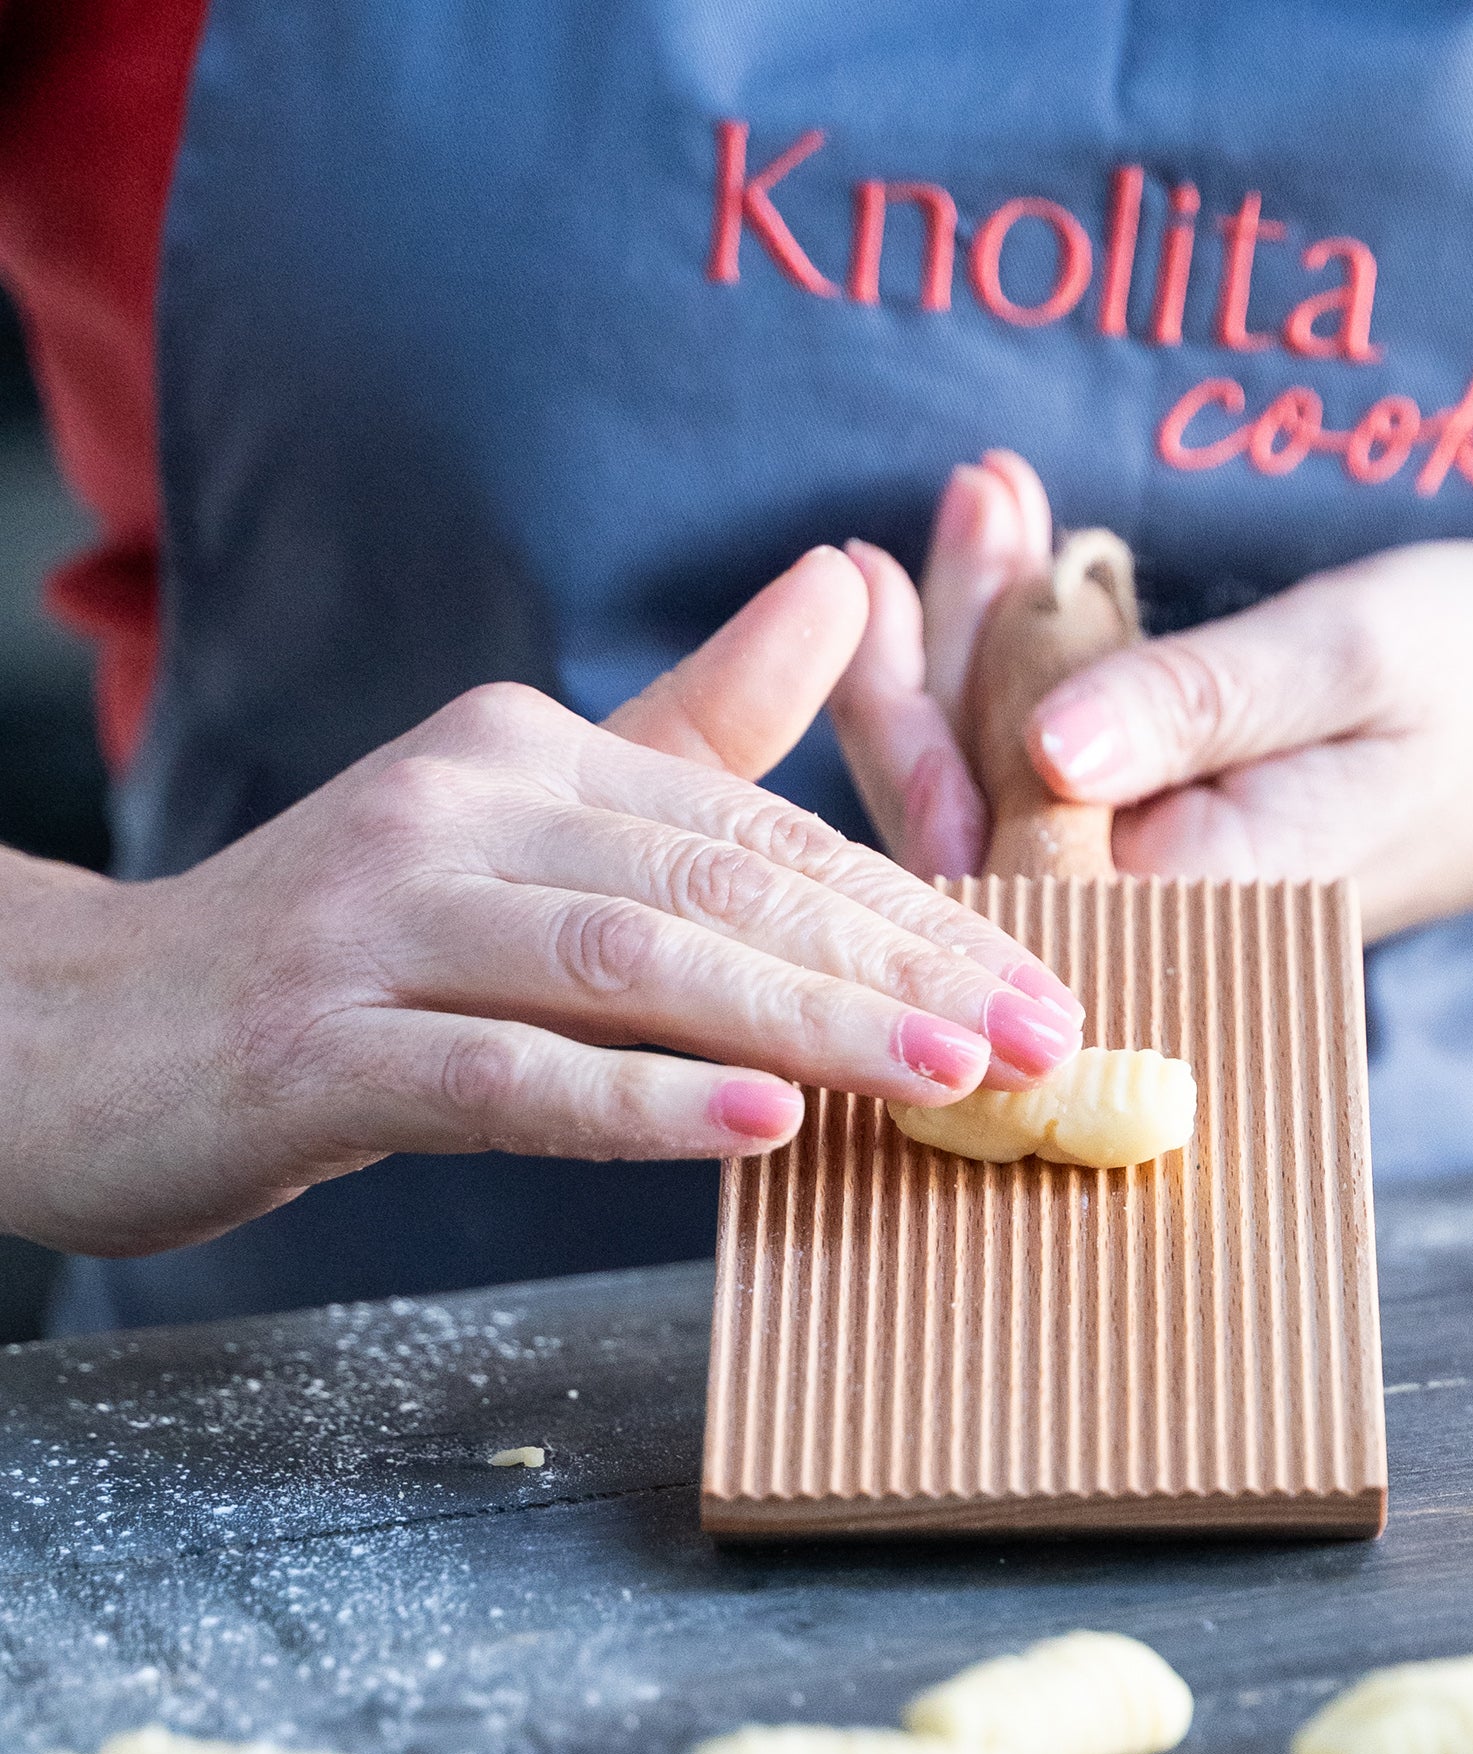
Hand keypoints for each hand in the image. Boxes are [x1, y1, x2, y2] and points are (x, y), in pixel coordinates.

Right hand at [0, 548, 1082, 1259]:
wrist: (81, 1032)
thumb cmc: (346, 947)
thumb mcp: (525, 823)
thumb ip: (693, 724)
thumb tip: (845, 587)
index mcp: (530, 754)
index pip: (765, 832)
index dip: (919, 912)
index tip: (1052, 984)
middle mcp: (462, 811)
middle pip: (724, 886)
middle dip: (904, 967)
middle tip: (1047, 1040)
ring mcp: (385, 924)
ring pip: (634, 966)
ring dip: (810, 1024)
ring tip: (952, 1074)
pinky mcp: (323, 1048)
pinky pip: (506, 1074)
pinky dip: (639, 1100)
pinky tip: (760, 1123)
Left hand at [829, 454, 1472, 936]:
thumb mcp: (1352, 659)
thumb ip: (1198, 709)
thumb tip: (1047, 753)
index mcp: (1199, 899)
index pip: (994, 844)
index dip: (918, 720)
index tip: (878, 579)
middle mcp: (1165, 923)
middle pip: (974, 825)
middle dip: (932, 663)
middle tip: (942, 511)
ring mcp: (1165, 895)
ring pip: (1005, 790)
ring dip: (974, 641)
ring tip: (987, 497)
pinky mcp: (1171, 851)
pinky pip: (1060, 772)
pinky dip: (1029, 657)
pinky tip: (1022, 549)